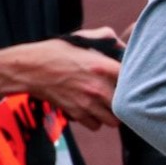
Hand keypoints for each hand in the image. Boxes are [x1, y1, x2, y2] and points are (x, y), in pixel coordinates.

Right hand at [0, 33, 121, 129]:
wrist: (31, 69)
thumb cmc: (56, 52)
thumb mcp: (83, 38)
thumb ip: (106, 38)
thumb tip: (122, 46)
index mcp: (103, 66)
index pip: (133, 80)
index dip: (134, 81)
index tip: (129, 80)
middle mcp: (99, 88)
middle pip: (126, 106)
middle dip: (124, 102)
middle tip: (118, 96)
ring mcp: (88, 103)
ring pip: (113, 121)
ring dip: (111, 115)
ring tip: (106, 106)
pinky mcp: (77, 114)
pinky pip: (96, 126)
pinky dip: (95, 121)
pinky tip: (92, 111)